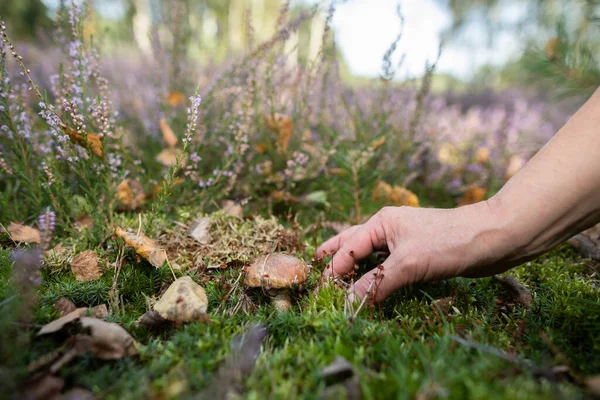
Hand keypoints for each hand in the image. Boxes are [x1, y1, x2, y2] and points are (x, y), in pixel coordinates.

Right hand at [316, 199, 517, 302]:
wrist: (492, 238)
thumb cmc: (447, 242)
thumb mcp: (408, 264)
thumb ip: (377, 283)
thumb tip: (350, 304)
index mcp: (382, 222)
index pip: (349, 248)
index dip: (334, 269)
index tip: (321, 290)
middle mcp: (389, 228)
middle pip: (355, 243)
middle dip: (337, 255)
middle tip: (316, 264)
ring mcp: (404, 240)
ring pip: (372, 254)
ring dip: (356, 265)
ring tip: (339, 273)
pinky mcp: (418, 254)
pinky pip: (389, 264)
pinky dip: (377, 274)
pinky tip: (373, 281)